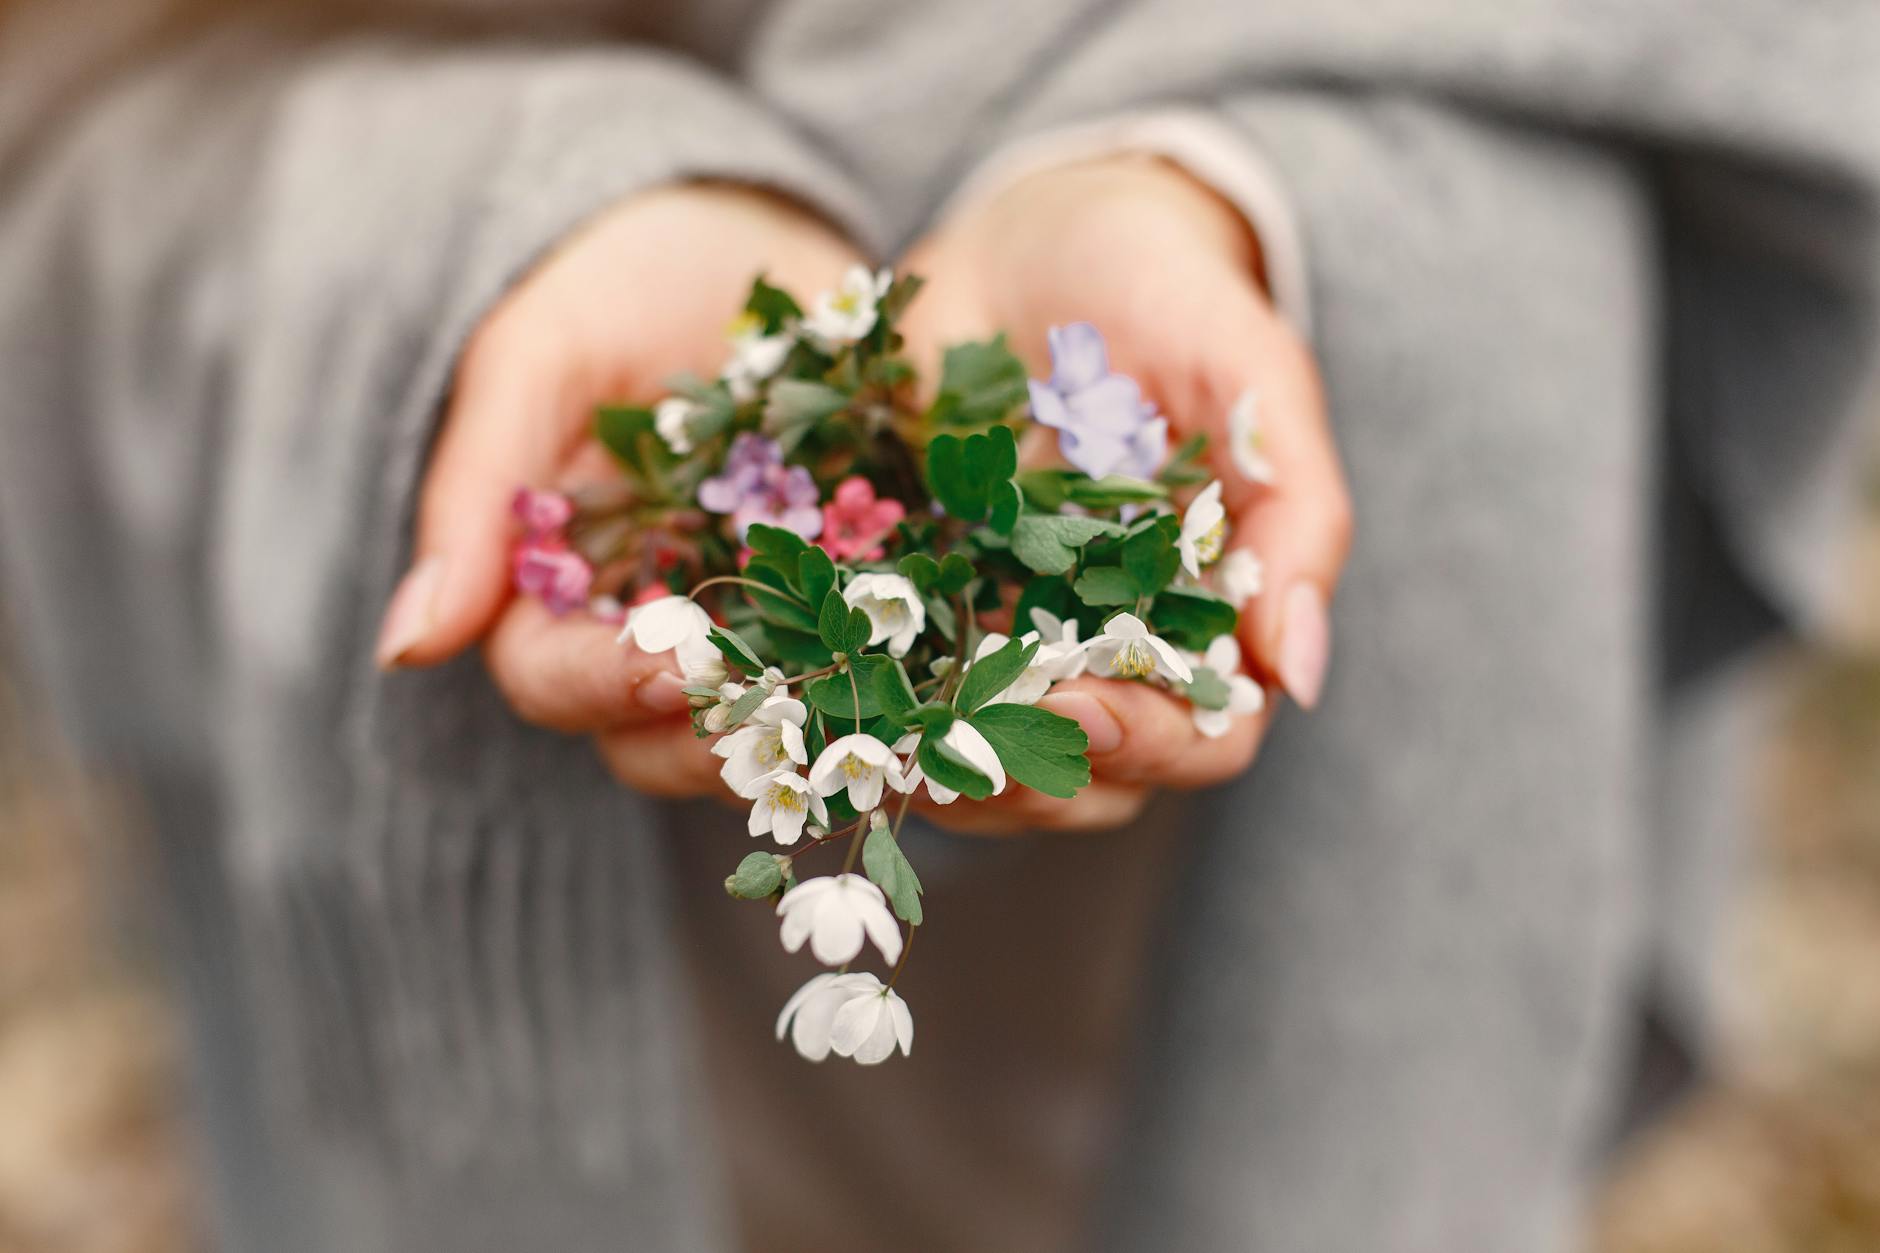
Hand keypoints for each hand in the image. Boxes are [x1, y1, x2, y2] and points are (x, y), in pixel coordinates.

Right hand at [375, 183, 863, 797]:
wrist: (763, 233)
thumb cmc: (630, 275)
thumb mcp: (543, 354)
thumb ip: (477, 490)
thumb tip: (402, 649)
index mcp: (560, 586)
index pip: (553, 677)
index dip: (604, 685)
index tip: (673, 665)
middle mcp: (656, 631)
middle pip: (662, 739)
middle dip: (725, 733)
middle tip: (798, 697)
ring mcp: (763, 631)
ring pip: (773, 735)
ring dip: (826, 735)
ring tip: (890, 706)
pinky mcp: (862, 611)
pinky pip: (882, 680)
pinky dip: (915, 691)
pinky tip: (966, 680)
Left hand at [898, 156, 1352, 832]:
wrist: (1031, 227)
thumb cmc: (1158, 282)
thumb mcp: (1246, 366)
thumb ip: (1295, 507)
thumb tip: (1305, 670)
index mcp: (1203, 615)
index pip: (1203, 735)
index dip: (1149, 740)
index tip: (1076, 699)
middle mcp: (1106, 648)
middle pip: (1089, 778)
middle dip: (1026, 772)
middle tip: (955, 730)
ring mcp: (1001, 637)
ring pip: (982, 764)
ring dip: (932, 766)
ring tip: (871, 726)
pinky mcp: (908, 608)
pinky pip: (884, 695)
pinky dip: (852, 706)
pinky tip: (812, 681)